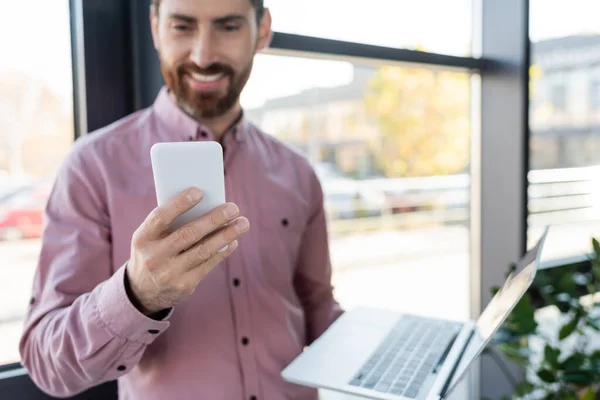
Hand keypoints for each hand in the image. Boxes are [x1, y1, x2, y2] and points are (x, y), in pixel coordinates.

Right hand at [126, 187, 249, 314]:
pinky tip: (233, 240)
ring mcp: (169, 273)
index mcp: (143, 238)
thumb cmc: (153, 251)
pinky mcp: (184, 285)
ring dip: (226, 235)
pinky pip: (208, 264)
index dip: (179, 204)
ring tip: (243, 223)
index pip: (161, 217)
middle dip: (214, 219)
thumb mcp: (151, 238)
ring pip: (203, 250)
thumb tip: (207, 204)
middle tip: (233, 207)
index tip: (199, 191)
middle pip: (189, 234)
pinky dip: (223, 251)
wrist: (143, 291)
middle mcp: (154, 256)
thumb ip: (171, 223)